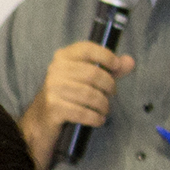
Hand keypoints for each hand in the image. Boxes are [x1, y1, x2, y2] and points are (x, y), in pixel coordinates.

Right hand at [22, 41, 136, 155]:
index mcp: (63, 58)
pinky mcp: (53, 108)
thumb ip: (108, 70)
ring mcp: (53, 89)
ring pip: (90, 95)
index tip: (117, 66)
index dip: (106, 56)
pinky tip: (98, 119)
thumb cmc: (66, 96)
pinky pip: (83, 112)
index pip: (87, 49)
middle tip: (110, 94)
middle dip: (109, 86)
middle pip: (93, 74)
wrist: (39, 120)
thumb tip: (129, 61)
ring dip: (103, 105)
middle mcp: (55, 70)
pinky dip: (95, 118)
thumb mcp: (85, 79)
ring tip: (104, 109)